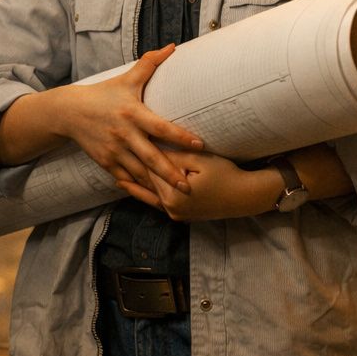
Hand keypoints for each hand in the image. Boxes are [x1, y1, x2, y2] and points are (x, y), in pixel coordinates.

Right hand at [55, 44, 201, 192]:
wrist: (70, 112)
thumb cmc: (104, 94)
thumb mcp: (126, 79)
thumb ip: (150, 63)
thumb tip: (173, 47)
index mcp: (133, 113)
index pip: (161, 127)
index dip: (180, 136)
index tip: (199, 144)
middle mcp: (124, 134)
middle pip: (151, 157)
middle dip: (170, 173)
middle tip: (189, 185)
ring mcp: (114, 151)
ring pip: (139, 172)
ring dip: (157, 185)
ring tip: (176, 197)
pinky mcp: (106, 162)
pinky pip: (126, 178)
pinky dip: (139, 188)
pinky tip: (154, 197)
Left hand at [130, 150, 279, 221]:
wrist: (244, 197)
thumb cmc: (225, 174)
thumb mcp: (200, 160)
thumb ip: (174, 155)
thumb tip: (152, 146)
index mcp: (173, 194)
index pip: (150, 169)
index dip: (138, 153)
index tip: (125, 139)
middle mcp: (170, 208)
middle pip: (147, 183)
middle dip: (131, 168)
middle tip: (112, 153)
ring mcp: (174, 214)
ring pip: (149, 196)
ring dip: (133, 185)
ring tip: (115, 175)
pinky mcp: (179, 216)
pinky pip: (157, 204)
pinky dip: (145, 196)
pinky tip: (135, 191)